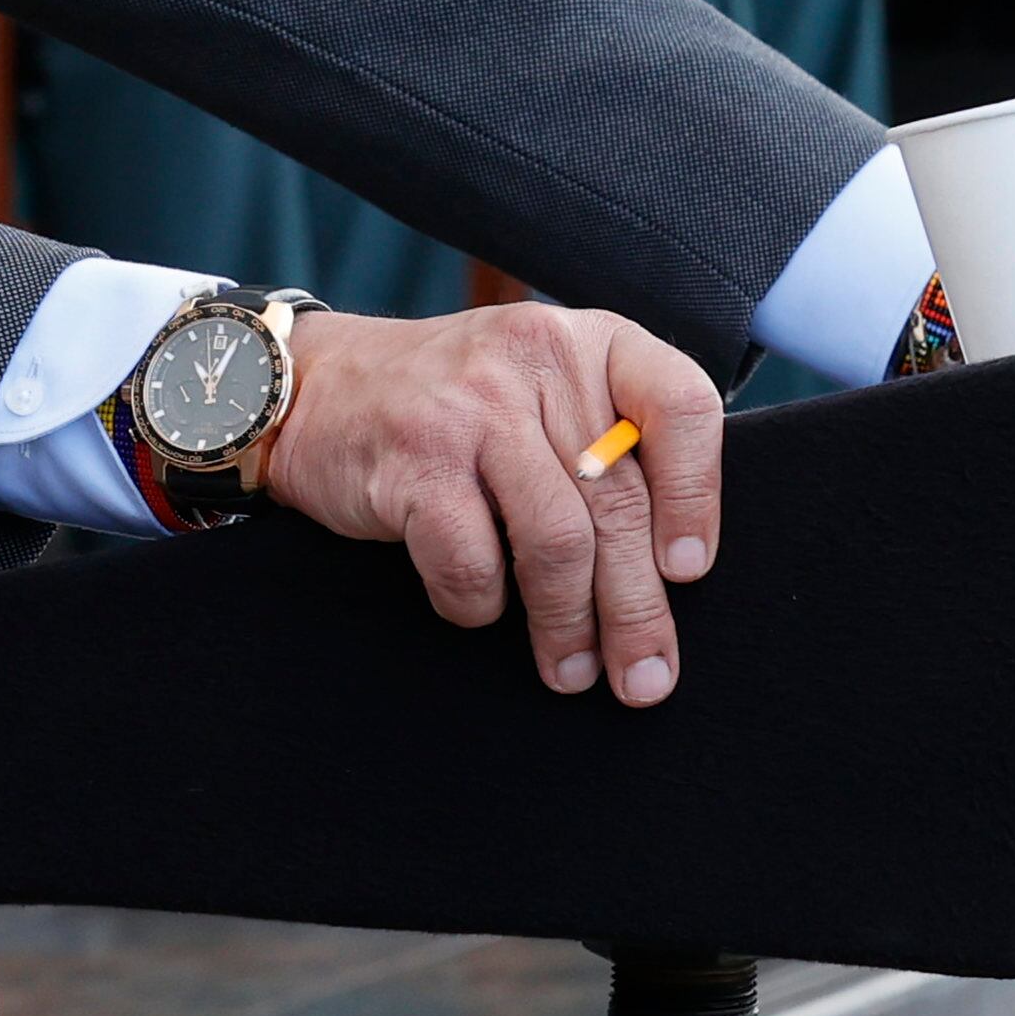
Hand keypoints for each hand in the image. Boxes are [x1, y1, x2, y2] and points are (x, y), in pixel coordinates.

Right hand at [257, 300, 719, 707]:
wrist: (315, 388)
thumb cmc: (454, 407)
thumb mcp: (540, 388)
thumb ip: (608, 440)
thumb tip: (676, 571)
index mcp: (586, 339)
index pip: (681, 406)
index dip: (698, 497)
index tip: (689, 570)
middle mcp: (533, 359)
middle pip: (620, 503)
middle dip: (638, 608)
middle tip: (645, 676)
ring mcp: (470, 407)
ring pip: (556, 542)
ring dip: (568, 624)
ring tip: (570, 670)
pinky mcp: (414, 460)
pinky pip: (473, 564)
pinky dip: (481, 606)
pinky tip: (480, 610)